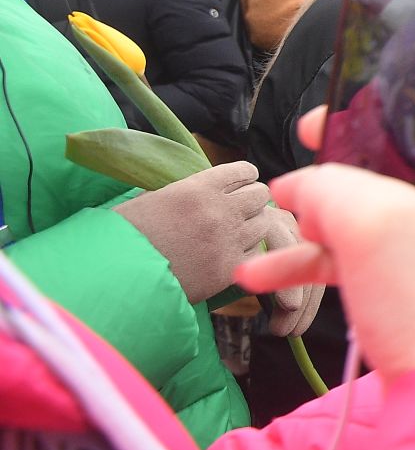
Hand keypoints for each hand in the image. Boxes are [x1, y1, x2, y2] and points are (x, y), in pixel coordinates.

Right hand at [120, 161, 280, 303]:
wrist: (116, 279)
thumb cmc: (124, 237)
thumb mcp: (150, 199)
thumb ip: (183, 190)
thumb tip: (200, 186)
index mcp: (196, 188)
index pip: (242, 170)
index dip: (245, 176)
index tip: (244, 181)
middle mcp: (219, 211)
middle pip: (260, 195)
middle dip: (253, 199)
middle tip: (243, 207)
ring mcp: (228, 241)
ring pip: (264, 222)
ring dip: (253, 224)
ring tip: (239, 230)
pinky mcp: (230, 269)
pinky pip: (256, 252)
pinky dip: (248, 251)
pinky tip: (234, 253)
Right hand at [235, 55, 414, 376]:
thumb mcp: (365, 221)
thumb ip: (323, 184)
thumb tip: (301, 187)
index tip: (388, 48)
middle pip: (414, 144)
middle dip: (349, 146)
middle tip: (308, 134)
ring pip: (386, 201)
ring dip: (325, 209)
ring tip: (277, 212)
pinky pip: (377, 252)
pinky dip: (327, 258)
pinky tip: (265, 273)